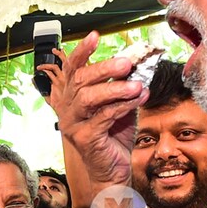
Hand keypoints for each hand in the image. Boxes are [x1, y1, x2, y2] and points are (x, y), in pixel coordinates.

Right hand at [36, 31, 147, 185]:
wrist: (114, 171)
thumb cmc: (114, 136)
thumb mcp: (119, 105)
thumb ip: (123, 86)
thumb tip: (137, 63)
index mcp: (71, 96)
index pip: (72, 69)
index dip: (82, 51)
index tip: (95, 36)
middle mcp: (67, 108)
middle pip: (80, 80)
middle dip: (103, 68)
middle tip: (126, 63)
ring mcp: (73, 124)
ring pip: (88, 98)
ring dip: (115, 88)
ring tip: (137, 85)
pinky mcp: (84, 138)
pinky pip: (103, 116)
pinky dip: (123, 105)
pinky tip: (139, 98)